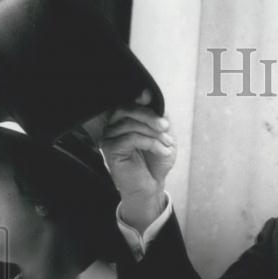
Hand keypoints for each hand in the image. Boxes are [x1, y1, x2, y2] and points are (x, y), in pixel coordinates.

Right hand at [101, 90, 175, 230]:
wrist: (152, 185)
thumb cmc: (156, 160)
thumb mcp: (162, 133)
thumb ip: (155, 113)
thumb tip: (145, 93)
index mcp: (123, 118)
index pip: (129, 101)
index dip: (143, 102)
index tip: (157, 107)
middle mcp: (112, 125)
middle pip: (126, 108)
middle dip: (150, 116)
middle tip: (166, 127)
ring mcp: (109, 136)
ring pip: (130, 123)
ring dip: (154, 133)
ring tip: (168, 145)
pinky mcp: (110, 149)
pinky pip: (131, 138)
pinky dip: (151, 143)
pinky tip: (162, 151)